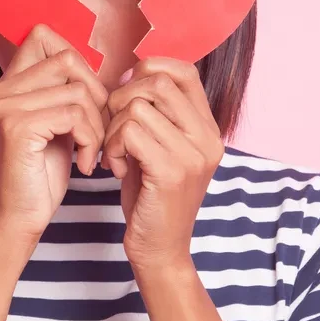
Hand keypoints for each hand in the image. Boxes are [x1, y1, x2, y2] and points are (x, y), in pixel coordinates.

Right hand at [0, 23, 109, 249]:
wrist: (17, 220)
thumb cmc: (40, 176)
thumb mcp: (55, 125)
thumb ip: (63, 92)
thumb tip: (97, 64)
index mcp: (5, 86)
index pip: (42, 35)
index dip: (78, 61)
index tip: (89, 100)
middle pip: (67, 59)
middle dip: (96, 94)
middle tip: (99, 130)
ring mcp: (4, 106)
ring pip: (77, 90)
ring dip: (97, 124)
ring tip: (94, 152)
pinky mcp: (16, 126)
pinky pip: (74, 115)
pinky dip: (91, 139)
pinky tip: (86, 164)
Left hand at [101, 58, 224, 270]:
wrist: (160, 250)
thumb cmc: (152, 197)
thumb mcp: (160, 147)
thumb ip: (156, 113)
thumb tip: (132, 70)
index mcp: (208, 128)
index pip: (184, 71)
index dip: (148, 71)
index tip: (126, 95)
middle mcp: (207, 138)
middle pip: (157, 82)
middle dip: (121, 98)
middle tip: (112, 128)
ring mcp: (193, 154)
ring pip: (136, 107)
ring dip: (112, 128)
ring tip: (114, 154)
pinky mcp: (172, 171)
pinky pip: (129, 132)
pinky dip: (111, 147)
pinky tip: (114, 169)